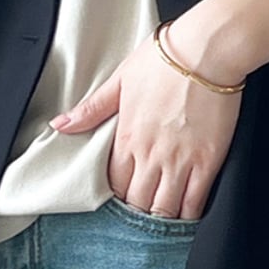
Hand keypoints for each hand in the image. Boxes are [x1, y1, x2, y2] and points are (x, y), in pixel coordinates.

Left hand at [48, 15, 247, 220]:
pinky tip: (186, 214)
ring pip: (164, 209)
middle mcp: (150, 155)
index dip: (118, 193)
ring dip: (161, 217)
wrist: (206, 50)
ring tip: (163, 216)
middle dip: (138, 210)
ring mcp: (180, 161)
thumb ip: (91, 109)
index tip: (125, 193)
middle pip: (137, 203)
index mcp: (126, 137)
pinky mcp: (208, 161)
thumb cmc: (164, 60)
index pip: (114, 184)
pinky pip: (196, 202)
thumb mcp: (120, 80)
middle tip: (143, 208)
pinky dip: (189, 214)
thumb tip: (60, 124)